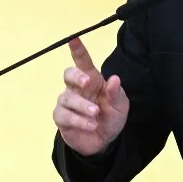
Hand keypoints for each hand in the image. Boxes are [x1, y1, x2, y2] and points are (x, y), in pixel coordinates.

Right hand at [53, 37, 128, 156]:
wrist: (103, 142)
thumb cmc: (110, 117)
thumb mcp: (120, 106)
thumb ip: (116, 94)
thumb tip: (114, 79)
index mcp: (92, 80)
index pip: (82, 62)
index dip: (77, 50)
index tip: (73, 39)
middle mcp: (77, 88)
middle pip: (68, 74)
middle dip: (76, 76)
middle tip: (86, 82)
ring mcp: (67, 103)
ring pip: (67, 98)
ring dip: (82, 106)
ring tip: (95, 114)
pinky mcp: (62, 118)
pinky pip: (64, 116)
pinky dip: (79, 121)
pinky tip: (91, 125)